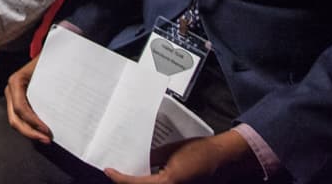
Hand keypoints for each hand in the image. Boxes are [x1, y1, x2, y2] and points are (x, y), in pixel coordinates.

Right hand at [4, 56, 51, 142]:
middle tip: (46, 139)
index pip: (20, 108)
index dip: (33, 122)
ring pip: (16, 121)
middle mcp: (11, 90)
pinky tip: (41, 131)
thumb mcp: (48, 67)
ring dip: (30, 132)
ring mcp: (13, 96)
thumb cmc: (48, 58)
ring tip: (45, 138)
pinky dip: (30, 127)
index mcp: (16, 81)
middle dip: (30, 132)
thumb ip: (54, 80)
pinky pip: (21, 118)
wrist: (46, 53)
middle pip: (15, 119)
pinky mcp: (18, 100)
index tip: (47, 130)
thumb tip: (66, 98)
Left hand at [104, 130, 261, 183]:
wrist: (222, 159)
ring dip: (139, 183)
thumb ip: (153, 157)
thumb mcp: (171, 151)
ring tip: (126, 175)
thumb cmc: (201, 152)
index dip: (120, 179)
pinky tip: (143, 176)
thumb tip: (138, 160)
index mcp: (169, 182)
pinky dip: (148, 183)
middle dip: (127, 183)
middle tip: (115, 174)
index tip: (109, 171)